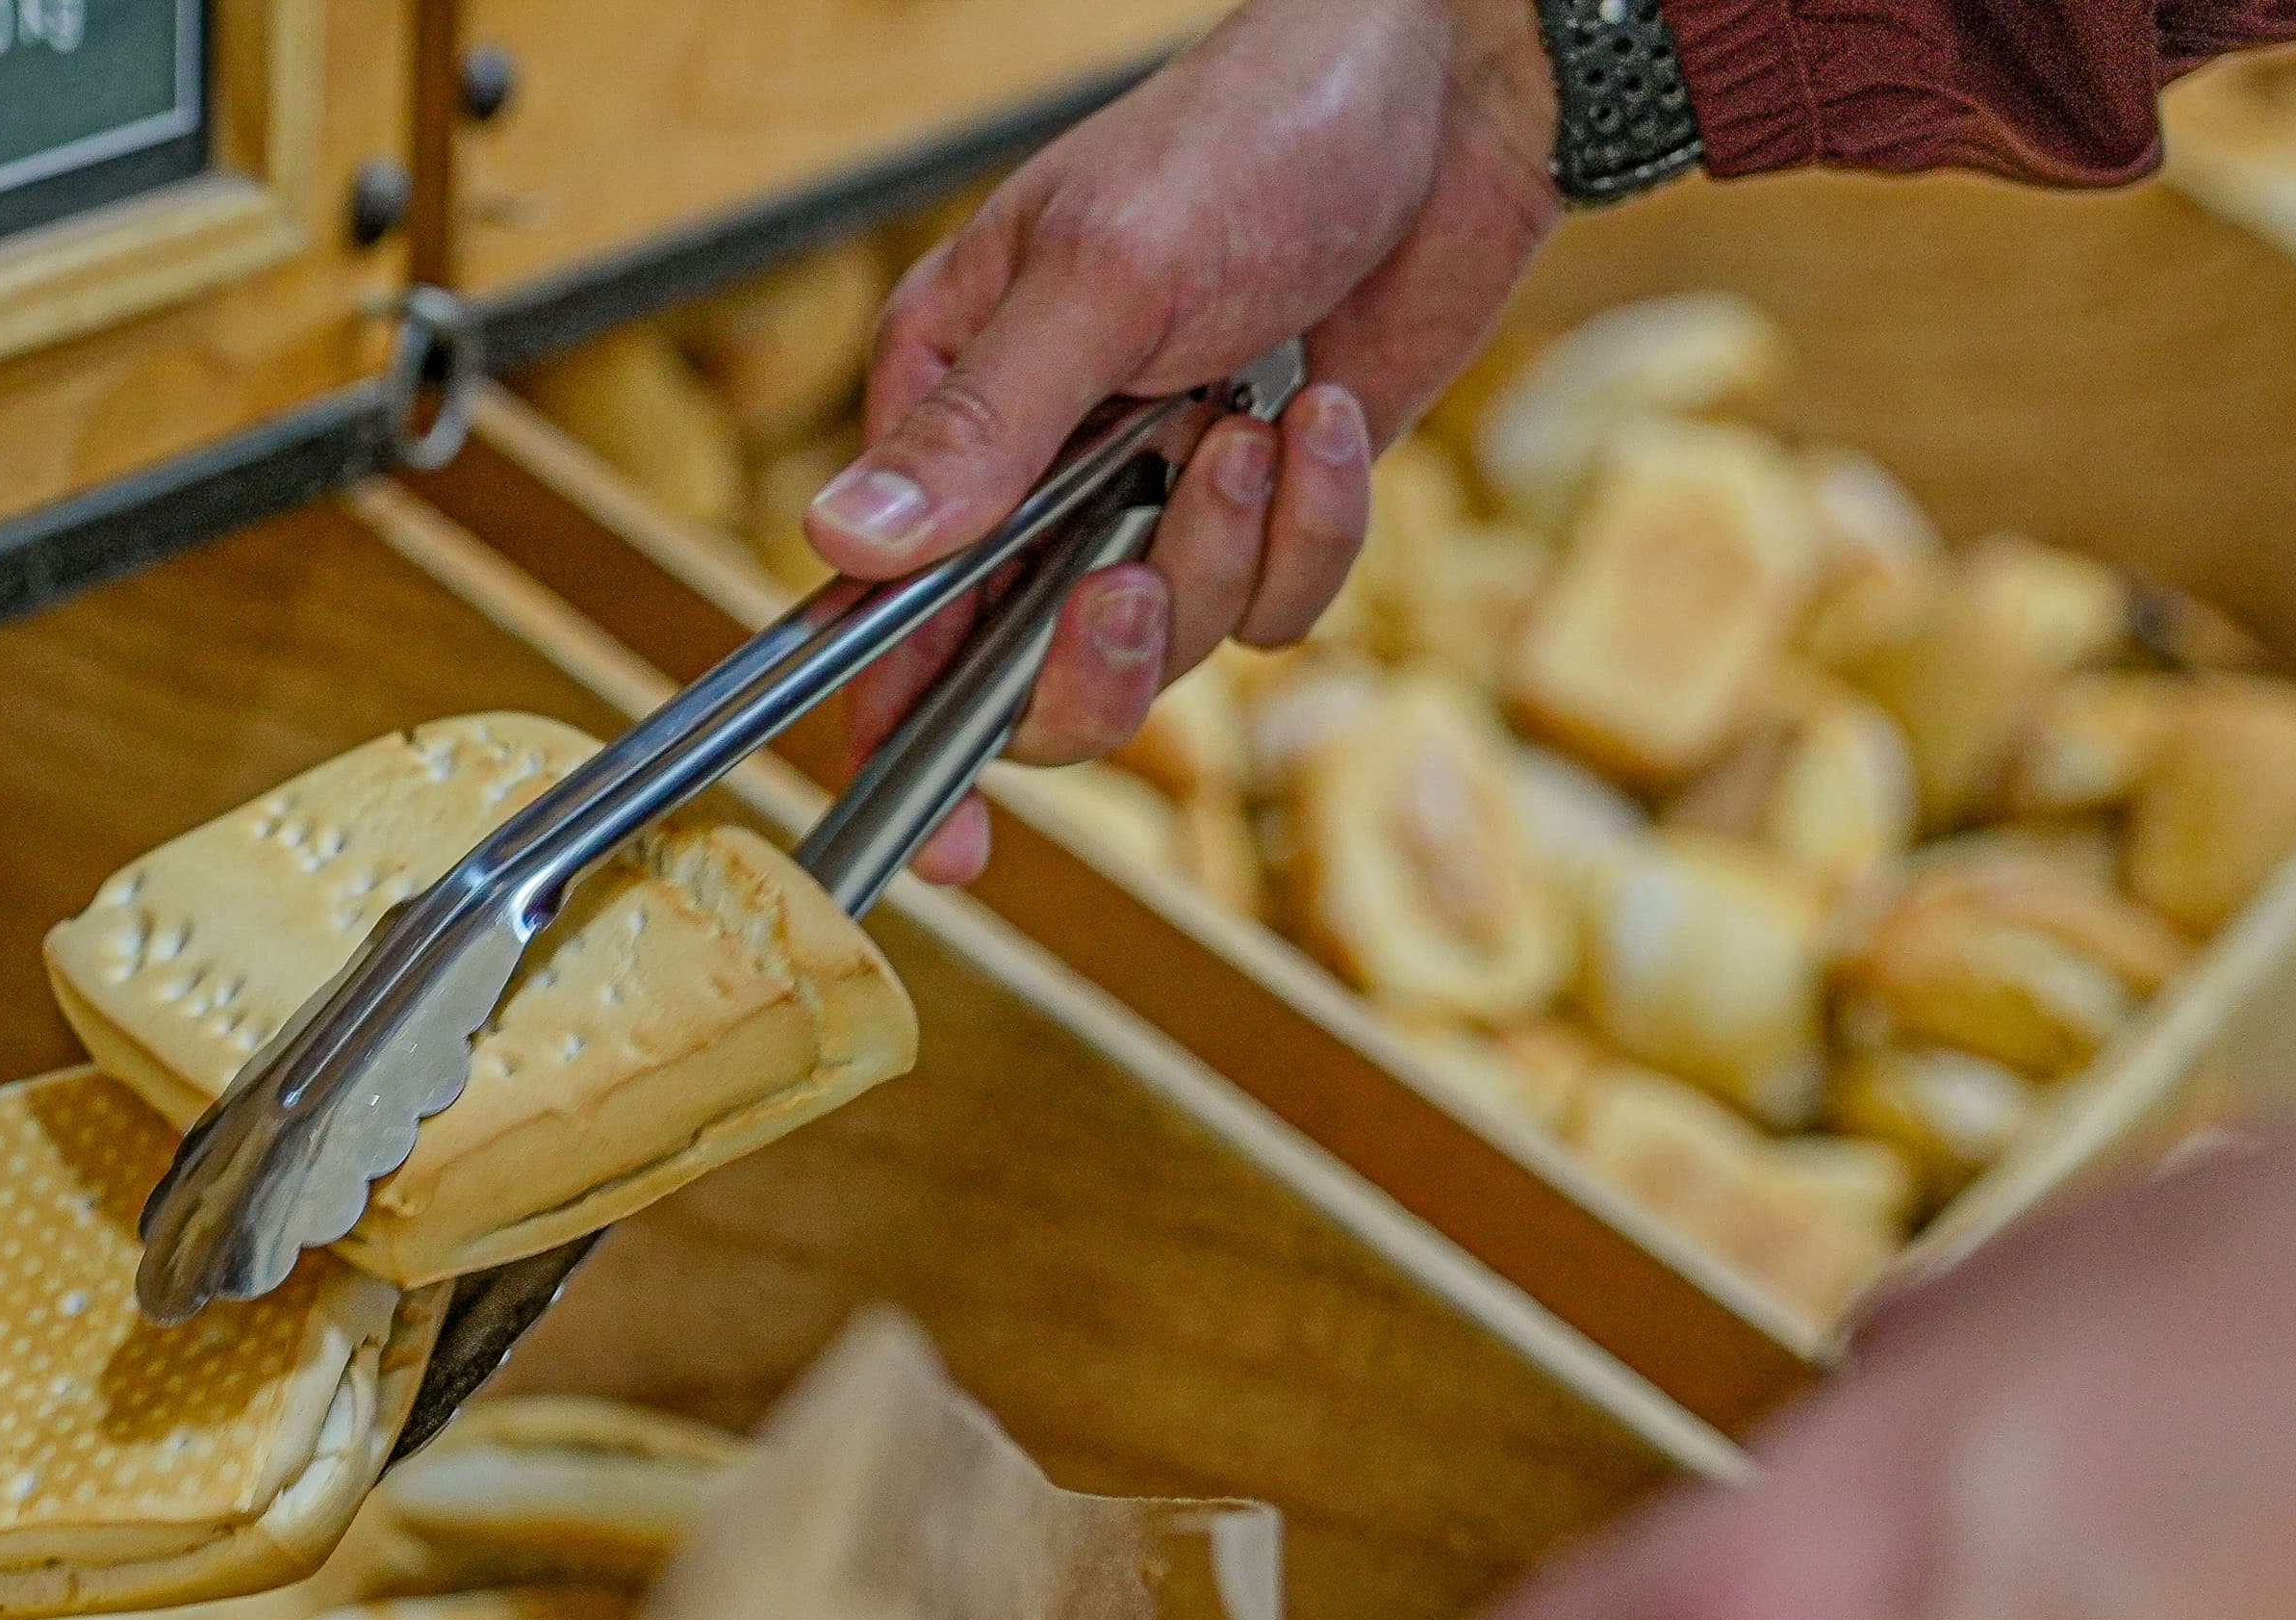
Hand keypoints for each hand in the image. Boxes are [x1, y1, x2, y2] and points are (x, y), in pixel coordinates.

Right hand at [813, 0, 1559, 882]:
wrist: (1453, 96)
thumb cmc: (1254, 135)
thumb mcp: (1101, 277)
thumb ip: (979, 434)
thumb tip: (843, 545)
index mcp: (948, 405)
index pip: (885, 614)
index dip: (899, 738)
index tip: (937, 847)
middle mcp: (1038, 474)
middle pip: (1027, 674)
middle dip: (1099, 648)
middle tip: (1131, 579)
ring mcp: (1155, 499)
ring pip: (1167, 650)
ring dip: (1225, 556)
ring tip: (1254, 422)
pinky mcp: (1267, 511)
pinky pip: (1277, 605)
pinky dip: (1314, 524)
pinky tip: (1320, 409)